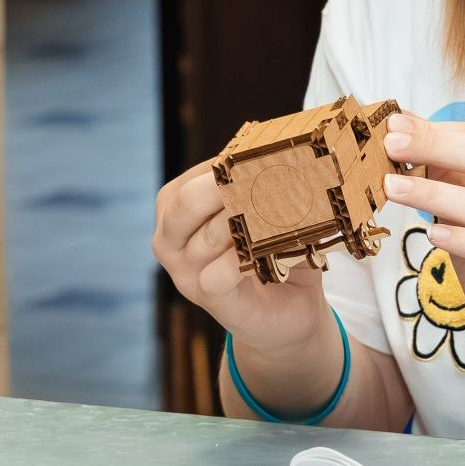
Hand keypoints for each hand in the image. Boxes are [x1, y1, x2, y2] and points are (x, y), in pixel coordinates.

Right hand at [151, 158, 333, 356]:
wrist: (287, 311)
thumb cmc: (274, 252)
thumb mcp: (269, 214)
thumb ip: (268, 188)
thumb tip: (295, 160)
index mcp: (175, 208)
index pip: (196, 177)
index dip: (232, 164)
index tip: (272, 155)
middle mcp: (169, 238)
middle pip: (186, 201)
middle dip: (227, 186)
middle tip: (269, 175)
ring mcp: (183, 271)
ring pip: (208, 235)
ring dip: (249, 221)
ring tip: (284, 211)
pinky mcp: (205, 297)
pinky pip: (218, 274)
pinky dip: (245, 259)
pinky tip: (268, 251)